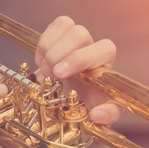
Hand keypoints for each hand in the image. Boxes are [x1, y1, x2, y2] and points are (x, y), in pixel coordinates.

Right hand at [35, 17, 132, 147]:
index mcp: (107, 70)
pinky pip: (55, 27)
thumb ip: (105, 119)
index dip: (81, 58)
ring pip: (66, 26)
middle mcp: (94, 52)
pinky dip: (43, 43)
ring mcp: (78, 43)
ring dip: (49, 48)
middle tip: (50, 75)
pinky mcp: (62, 39)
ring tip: (45, 71)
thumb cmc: (90, 114)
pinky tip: (41, 63)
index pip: (105, 48)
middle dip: (60, 53)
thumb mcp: (100, 121)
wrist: (76, 111)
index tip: (60, 75)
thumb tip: (97, 116)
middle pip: (81, 33)